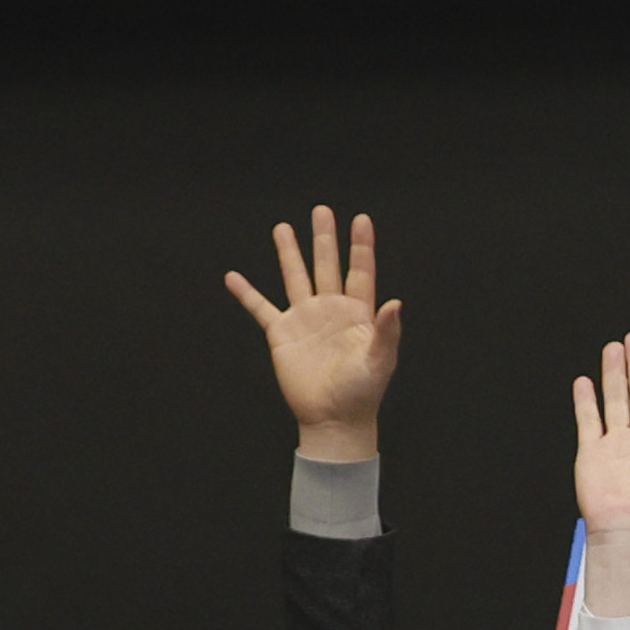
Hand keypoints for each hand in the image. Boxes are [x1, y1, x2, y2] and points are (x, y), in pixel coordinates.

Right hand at [221, 207, 397, 461]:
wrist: (333, 419)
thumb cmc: (362, 392)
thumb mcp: (380, 361)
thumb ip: (387, 331)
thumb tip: (396, 302)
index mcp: (358, 313)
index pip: (360, 272)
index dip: (361, 246)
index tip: (361, 219)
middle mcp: (330, 310)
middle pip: (326, 266)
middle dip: (324, 239)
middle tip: (321, 211)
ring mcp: (305, 319)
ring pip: (296, 277)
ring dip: (289, 253)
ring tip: (282, 227)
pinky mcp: (282, 334)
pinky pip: (260, 308)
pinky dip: (246, 293)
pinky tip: (233, 276)